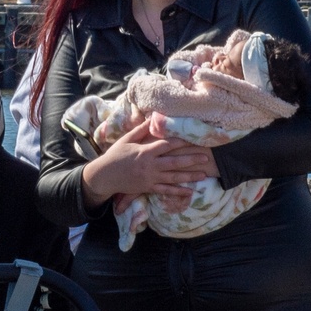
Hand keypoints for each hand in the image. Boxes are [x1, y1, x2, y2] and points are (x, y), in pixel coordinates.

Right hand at [82, 121, 215, 209]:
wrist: (105, 176)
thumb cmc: (115, 156)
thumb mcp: (126, 140)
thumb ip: (141, 130)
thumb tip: (152, 119)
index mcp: (145, 152)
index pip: (166, 145)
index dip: (180, 141)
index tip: (193, 138)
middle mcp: (150, 166)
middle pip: (174, 162)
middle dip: (191, 160)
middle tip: (206, 158)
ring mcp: (150, 178)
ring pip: (173, 178)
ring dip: (190, 176)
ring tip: (204, 175)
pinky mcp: (148, 188)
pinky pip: (166, 191)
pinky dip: (178, 192)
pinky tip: (189, 192)